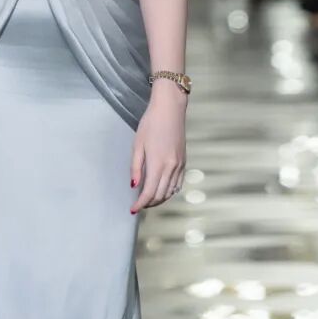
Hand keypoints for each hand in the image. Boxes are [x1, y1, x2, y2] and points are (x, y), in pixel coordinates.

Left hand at [130, 84, 186, 212]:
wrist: (170, 109)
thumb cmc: (151, 124)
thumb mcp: (137, 145)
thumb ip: (135, 167)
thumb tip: (134, 186)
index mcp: (158, 164)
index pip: (149, 192)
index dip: (140, 203)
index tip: (133, 209)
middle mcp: (171, 167)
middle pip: (161, 195)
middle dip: (149, 203)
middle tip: (138, 205)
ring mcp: (179, 165)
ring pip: (170, 191)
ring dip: (159, 199)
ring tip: (148, 200)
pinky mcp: (184, 161)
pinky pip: (178, 183)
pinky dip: (170, 191)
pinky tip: (162, 191)